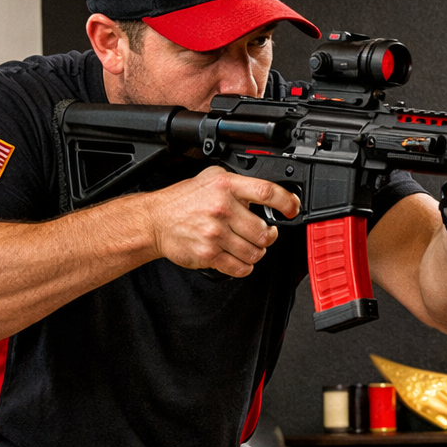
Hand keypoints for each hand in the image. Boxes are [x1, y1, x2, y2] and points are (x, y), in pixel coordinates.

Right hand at [142, 165, 300, 275]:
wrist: (155, 220)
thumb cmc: (183, 201)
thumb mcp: (211, 178)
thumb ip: (239, 184)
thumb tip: (269, 194)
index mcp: (226, 186)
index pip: (267, 192)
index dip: (286, 202)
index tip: (292, 209)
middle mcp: (222, 208)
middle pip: (264, 231)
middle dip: (269, 236)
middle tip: (264, 234)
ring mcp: (215, 233)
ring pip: (255, 252)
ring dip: (256, 252)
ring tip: (247, 246)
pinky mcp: (209, 254)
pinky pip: (240, 267)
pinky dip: (244, 266)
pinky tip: (238, 258)